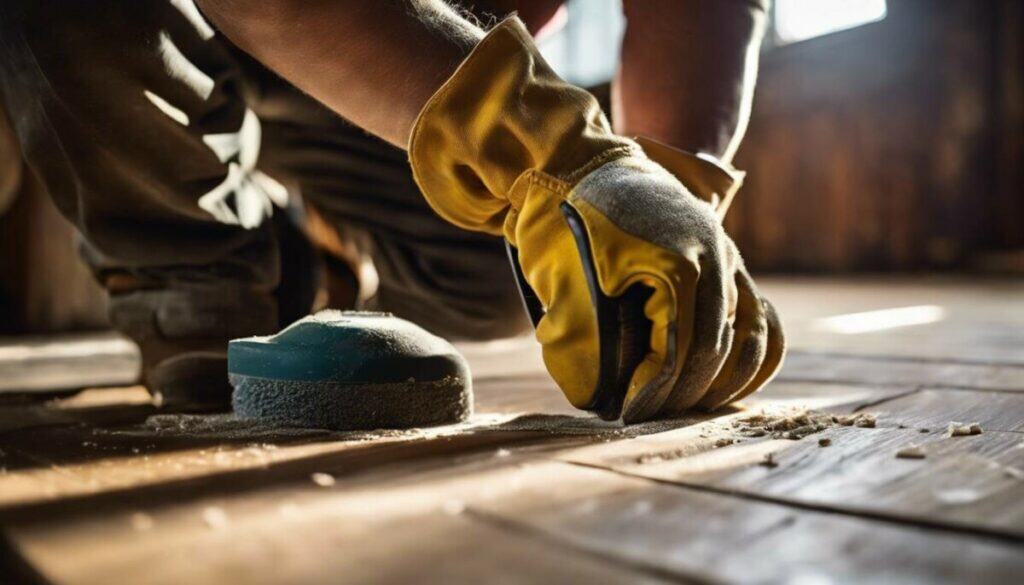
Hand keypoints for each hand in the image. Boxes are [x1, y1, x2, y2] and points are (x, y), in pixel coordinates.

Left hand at [408, 17, 782, 421]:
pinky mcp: (728, 260)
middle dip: (683, 394)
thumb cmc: (565, 221)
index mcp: (677, 265)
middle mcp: (715, 259)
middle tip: (648, 415)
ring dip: (721, 381)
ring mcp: (727, 257)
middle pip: (717, 350)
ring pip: (752, 337)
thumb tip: (595, 396)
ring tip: (683, 405)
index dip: (654, 391)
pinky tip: (726, 382)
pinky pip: (761, 316)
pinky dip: (752, 353)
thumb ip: (577, 337)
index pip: (679, 351)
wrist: (582, 163)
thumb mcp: (560, 277)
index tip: (627, 413)